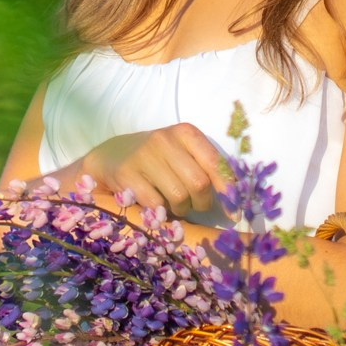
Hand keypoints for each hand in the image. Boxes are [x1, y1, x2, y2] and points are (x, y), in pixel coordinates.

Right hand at [72, 124, 227, 219]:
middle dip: (202, 203)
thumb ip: (206, 169)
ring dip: (181, 209)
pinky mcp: (126, 173)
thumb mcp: (182, 154)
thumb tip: (234, 200)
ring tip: (174, 204)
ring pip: (179, 196)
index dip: (228, 190)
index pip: (216, 163)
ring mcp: (144, 155)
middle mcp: (165, 140)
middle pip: (199, 184)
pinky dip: (160, 212)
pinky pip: (155, 204)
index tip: (234, 210)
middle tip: (195, 206)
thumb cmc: (157, 159)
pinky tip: (156, 206)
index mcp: (186, 133)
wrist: (111, 156)